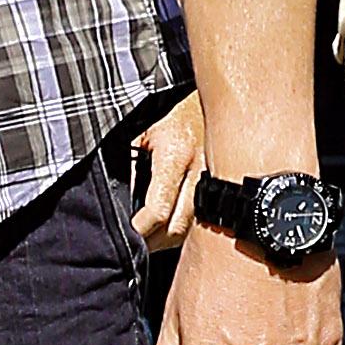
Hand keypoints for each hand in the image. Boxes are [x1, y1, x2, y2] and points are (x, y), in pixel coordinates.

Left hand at [131, 92, 205, 246]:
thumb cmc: (173, 113)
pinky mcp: (225, 188)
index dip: (140, 229)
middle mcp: (201, 172)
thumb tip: (119, 202)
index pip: (158, 210)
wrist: (215, 98)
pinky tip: (168, 229)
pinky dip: (184, 230)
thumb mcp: (143, 133)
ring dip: (168, 240)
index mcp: (176, 155)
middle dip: (152, 242)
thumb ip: (131, 167)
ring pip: (192, 230)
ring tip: (147, 240)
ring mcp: (217, 182)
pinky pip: (204, 222)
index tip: (126, 234)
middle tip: (132, 246)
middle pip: (177, 228)